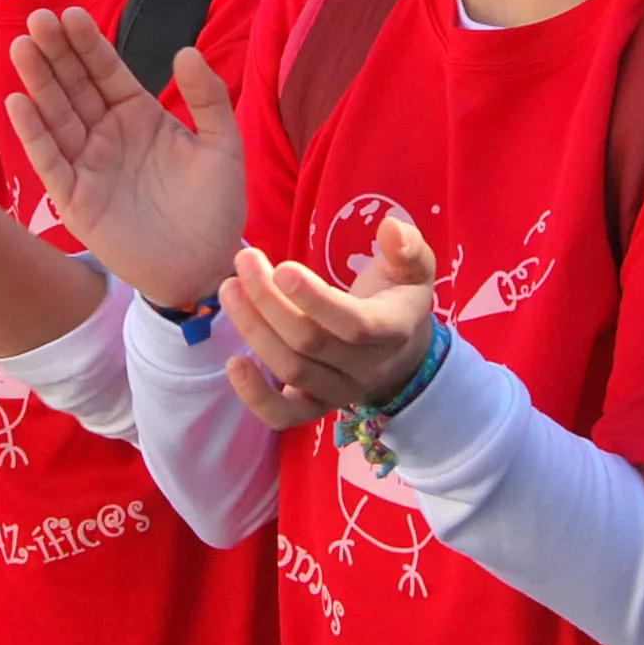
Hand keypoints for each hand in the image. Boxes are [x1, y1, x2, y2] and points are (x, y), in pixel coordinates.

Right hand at [0, 7, 246, 308]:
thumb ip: (208, 98)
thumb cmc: (215, 207)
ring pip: (57, 117)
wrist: (205, 266)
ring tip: (22, 49)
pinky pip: (50, 161)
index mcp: (139, 115)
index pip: (107, 71)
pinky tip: (19, 103)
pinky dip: (34, 134)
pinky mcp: (75, 200)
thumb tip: (186, 50)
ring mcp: (88, 165)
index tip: (70, 14)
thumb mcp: (222, 146)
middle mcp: (107, 135)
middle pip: (75, 86)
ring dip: (38, 84)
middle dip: (55, 53)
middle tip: (36, 19)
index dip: (88, 44)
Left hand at [217, 218, 438, 433]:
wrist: (403, 353)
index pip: (354, 324)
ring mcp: (340, 392)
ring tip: (230, 289)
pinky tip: (234, 362)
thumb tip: (391, 227)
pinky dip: (255, 396)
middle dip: (269, 301)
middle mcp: (366, 368)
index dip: (315, 300)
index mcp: (392, 331)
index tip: (283, 268)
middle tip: (244, 261)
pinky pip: (284, 417)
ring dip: (254, 330)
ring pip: (291, 370)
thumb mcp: (414, 267)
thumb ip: (407, 246)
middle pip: (310, 343)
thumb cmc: (398, 298)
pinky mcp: (316, 408)